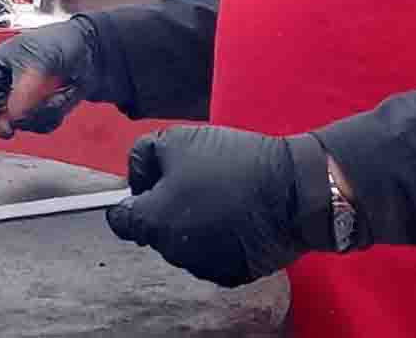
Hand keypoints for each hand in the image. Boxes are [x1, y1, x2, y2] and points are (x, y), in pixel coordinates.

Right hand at [0, 16, 100, 137]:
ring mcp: (20, 101)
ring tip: (55, 91)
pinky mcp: (38, 111)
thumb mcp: (38, 64)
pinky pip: (39, 126)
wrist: (91, 53)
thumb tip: (12, 116)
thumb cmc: (59, 44)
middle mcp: (2, 87)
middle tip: (35, 109)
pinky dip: (54, 115)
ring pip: (20, 125)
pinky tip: (61, 97)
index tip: (4, 124)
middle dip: (20, 115)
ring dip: (42, 112)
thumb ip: (23, 92)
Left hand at [105, 126, 332, 287]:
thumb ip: (142, 156)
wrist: (295, 189)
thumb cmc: (233, 163)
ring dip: (191, 225)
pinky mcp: (232, 275)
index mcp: (154, 221)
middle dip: (166, 209)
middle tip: (194, 182)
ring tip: (221, 197)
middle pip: (155, 231)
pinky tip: (237, 216)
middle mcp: (173, 252)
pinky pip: (213, 255)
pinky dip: (218, 239)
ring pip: (183, 244)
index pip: (121, 221)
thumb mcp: (177, 140)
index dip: (132, 200)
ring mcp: (203, 267)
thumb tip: (137, 179)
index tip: (151, 187)